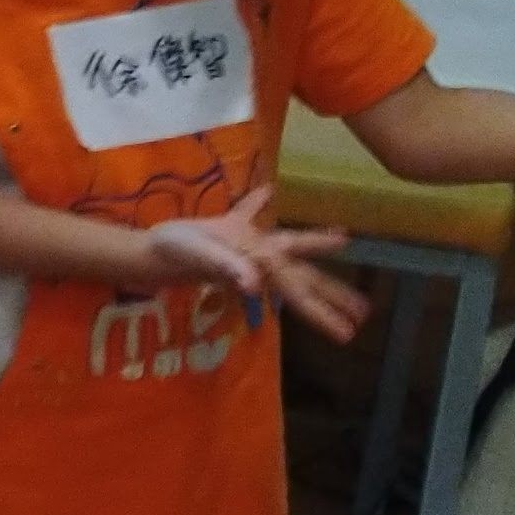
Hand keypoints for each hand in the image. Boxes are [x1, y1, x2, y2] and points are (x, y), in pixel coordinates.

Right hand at [135, 191, 368, 340]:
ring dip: (315, 247)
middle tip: (364, 312)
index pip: (300, 289)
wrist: (149, 252)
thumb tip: (254, 284)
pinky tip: (267, 191)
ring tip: (341, 240)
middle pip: (304, 278)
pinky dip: (258, 202)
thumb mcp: (203, 257)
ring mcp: (246, 246)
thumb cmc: (176, 254)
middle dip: (332, 294)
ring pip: (287, 249)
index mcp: (260, 264)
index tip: (352, 323)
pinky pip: (250, 215)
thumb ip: (229, 268)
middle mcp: (260, 258)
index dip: (327, 305)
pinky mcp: (228, 230)